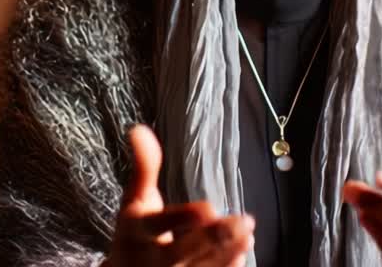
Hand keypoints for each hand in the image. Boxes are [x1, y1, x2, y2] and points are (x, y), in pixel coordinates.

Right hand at [104, 124, 254, 266]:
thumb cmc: (136, 233)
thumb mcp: (134, 201)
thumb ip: (144, 168)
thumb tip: (139, 129)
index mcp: (136, 231)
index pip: (158, 225)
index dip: (182, 218)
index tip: (209, 208)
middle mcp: (150, 259)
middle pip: (180, 252)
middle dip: (212, 239)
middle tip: (241, 222)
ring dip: (225, 254)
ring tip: (247, 235)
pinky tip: (241, 255)